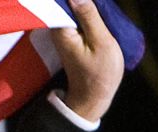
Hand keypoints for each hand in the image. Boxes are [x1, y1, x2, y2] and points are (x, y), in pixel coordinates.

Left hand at [52, 0, 123, 121]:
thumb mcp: (101, 41)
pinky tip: (95, 18)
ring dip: (84, 9)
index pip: (60, 3)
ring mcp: (62, 35)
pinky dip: (84, 16)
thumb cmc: (99, 72)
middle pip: (65, 6)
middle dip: (80, 3)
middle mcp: (56, 32)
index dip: (75, 0)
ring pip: (71, 11)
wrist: (92, 96)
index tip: (90, 5)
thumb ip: (89, 16)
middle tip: (98, 12)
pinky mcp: (69, 38)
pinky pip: (74, 19)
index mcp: (61, 31)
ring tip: (98, 14)